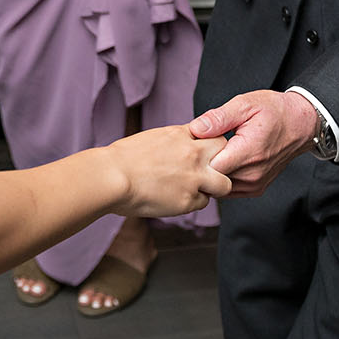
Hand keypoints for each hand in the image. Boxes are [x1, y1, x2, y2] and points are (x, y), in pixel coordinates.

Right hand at [101, 125, 230, 218]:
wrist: (112, 176)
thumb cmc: (123, 158)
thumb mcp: (153, 138)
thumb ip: (174, 141)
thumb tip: (182, 145)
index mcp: (181, 135)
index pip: (213, 134)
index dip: (212, 146)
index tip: (206, 153)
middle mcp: (192, 154)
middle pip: (226, 153)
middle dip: (223, 161)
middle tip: (210, 170)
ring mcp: (193, 178)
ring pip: (224, 184)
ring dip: (213, 187)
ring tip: (195, 189)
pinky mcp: (188, 201)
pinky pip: (202, 203)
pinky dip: (193, 203)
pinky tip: (175, 199)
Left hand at [190, 90, 319, 197]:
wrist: (300, 125)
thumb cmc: (274, 111)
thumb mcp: (245, 104)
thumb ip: (219, 118)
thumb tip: (195, 129)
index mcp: (248, 152)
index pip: (209, 167)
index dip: (197, 155)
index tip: (195, 141)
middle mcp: (252, 174)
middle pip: (212, 179)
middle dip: (202, 163)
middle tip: (201, 144)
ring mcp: (254, 184)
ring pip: (219, 187)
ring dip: (212, 171)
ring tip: (215, 150)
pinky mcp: (255, 188)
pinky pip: (229, 189)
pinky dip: (223, 176)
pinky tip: (224, 159)